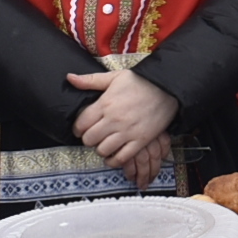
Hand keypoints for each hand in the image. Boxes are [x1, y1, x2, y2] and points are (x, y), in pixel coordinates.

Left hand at [66, 66, 178, 181]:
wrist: (167, 87)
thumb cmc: (140, 81)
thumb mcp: (114, 77)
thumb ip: (90, 80)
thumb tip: (69, 78)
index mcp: (105, 103)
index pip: (81, 124)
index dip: (77, 129)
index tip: (81, 129)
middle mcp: (114, 119)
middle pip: (89, 139)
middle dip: (88, 139)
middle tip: (93, 136)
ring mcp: (128, 131)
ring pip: (103, 150)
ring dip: (100, 149)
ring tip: (104, 144)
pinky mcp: (140, 140)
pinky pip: (122, 158)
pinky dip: (114, 160)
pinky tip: (112, 156)